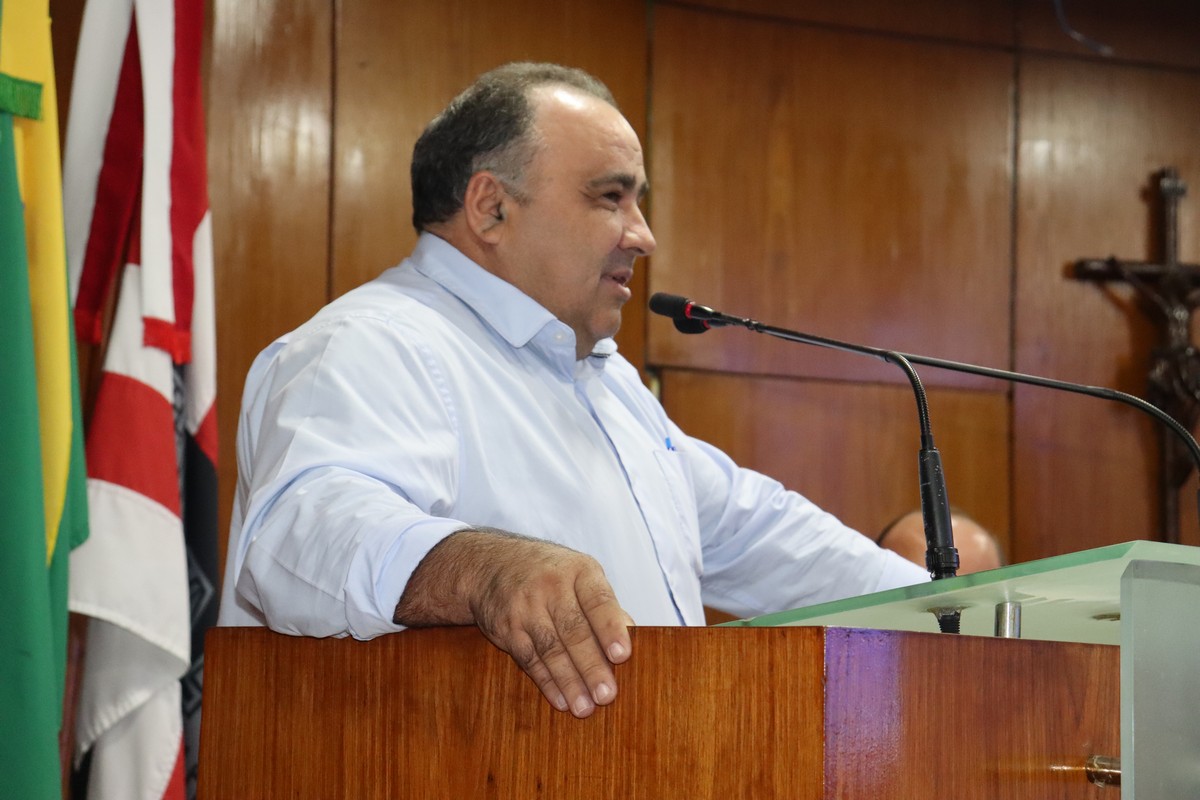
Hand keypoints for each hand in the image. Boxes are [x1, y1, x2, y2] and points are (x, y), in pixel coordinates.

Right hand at [394, 529, 633, 717]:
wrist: (491, 563)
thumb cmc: (550, 573)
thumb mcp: (580, 575)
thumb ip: (605, 606)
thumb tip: (633, 635)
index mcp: (579, 571)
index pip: (599, 601)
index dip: (610, 628)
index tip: (622, 655)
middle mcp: (552, 586)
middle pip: (574, 631)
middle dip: (591, 666)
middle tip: (606, 695)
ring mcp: (526, 606)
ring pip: (551, 649)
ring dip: (569, 682)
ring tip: (585, 708)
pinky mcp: (506, 627)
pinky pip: (529, 659)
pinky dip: (546, 682)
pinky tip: (560, 700)